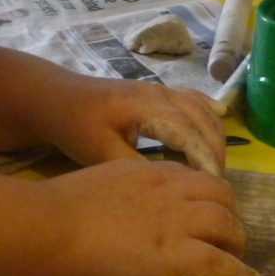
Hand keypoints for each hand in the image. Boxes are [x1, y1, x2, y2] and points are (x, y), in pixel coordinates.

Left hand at [38, 72, 227, 176]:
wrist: (57, 98)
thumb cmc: (76, 126)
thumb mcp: (102, 153)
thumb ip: (138, 167)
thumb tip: (173, 187)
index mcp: (146, 106)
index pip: (189, 131)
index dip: (205, 158)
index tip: (215, 185)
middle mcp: (159, 93)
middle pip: (202, 119)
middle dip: (215, 151)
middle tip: (217, 186)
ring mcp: (160, 89)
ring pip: (202, 109)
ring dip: (213, 136)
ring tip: (213, 169)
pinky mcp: (157, 91)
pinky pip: (193, 100)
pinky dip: (207, 117)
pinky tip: (214, 131)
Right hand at [49, 158, 257, 275]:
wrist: (52, 226)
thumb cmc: (60, 210)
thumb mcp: (99, 186)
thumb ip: (120, 195)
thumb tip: (123, 215)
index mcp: (147, 172)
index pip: (191, 176)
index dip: (203, 194)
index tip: (202, 211)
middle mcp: (169, 189)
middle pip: (219, 192)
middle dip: (228, 212)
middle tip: (225, 233)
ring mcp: (176, 221)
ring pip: (227, 222)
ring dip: (236, 240)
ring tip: (236, 257)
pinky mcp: (177, 254)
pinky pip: (219, 262)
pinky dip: (238, 273)